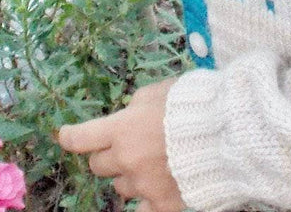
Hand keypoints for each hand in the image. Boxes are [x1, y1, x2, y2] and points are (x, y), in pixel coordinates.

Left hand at [57, 77, 184, 211]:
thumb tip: (127, 115)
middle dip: (107, 155)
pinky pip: (142, 210)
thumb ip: (135, 105)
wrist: (224, 131)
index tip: (66, 135)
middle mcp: (126, 159)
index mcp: (122, 129)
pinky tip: (153, 192)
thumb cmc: (191, 102)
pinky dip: (145, 201)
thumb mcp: (157, 91)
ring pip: (121, 186)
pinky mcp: (163, 204)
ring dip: (129, 175)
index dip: (70, 136)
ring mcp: (143, 185)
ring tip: (152, 163)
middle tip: (124, 146)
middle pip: (98, 166)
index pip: (81, 138)